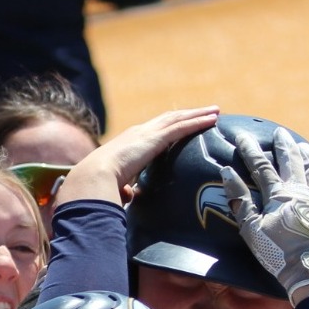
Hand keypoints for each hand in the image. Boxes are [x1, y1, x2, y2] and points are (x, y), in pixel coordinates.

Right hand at [57, 106, 219, 208]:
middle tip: (207, 112)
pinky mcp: (154, 139)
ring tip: (215, 112)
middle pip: (169, 119)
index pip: (154, 131)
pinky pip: (181, 127)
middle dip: (188, 114)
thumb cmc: (100, 185)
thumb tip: (129, 196)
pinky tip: (212, 120)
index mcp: (129, 143)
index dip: (170, 126)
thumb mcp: (116, 185)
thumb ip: (125, 188)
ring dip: (198, 114)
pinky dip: (198, 122)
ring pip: (178, 118)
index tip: (183, 125)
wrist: (93, 178)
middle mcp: (139, 133)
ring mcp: (147, 133)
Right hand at [220, 131, 308, 303]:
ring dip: (307, 157)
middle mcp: (300, 192)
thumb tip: (227, 172)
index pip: (261, 166)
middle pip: (291, 161)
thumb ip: (240, 201)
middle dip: (283, 145)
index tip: (242, 135)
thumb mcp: (252, 230)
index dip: (250, 150)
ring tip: (304, 146)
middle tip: (280, 132)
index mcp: (278, 195)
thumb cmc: (279, 254)